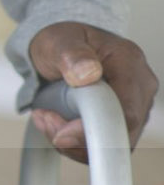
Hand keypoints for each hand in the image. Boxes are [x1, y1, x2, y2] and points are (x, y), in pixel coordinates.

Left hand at [28, 21, 157, 162]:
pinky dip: (75, 142)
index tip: (59, 132)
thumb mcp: (58, 40)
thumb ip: (71, 54)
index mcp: (129, 63)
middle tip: (45, 119)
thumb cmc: (61, 41)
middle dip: (77, 137)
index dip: (93, 130)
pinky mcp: (122, 121)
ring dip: (73, 142)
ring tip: (46, 118)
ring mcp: (134, 106)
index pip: (125, 112)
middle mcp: (139, 88)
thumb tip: (88, 72)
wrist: (60, 49)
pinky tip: (55, 124)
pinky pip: (103, 144)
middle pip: (121, 134)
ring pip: (112, 144)